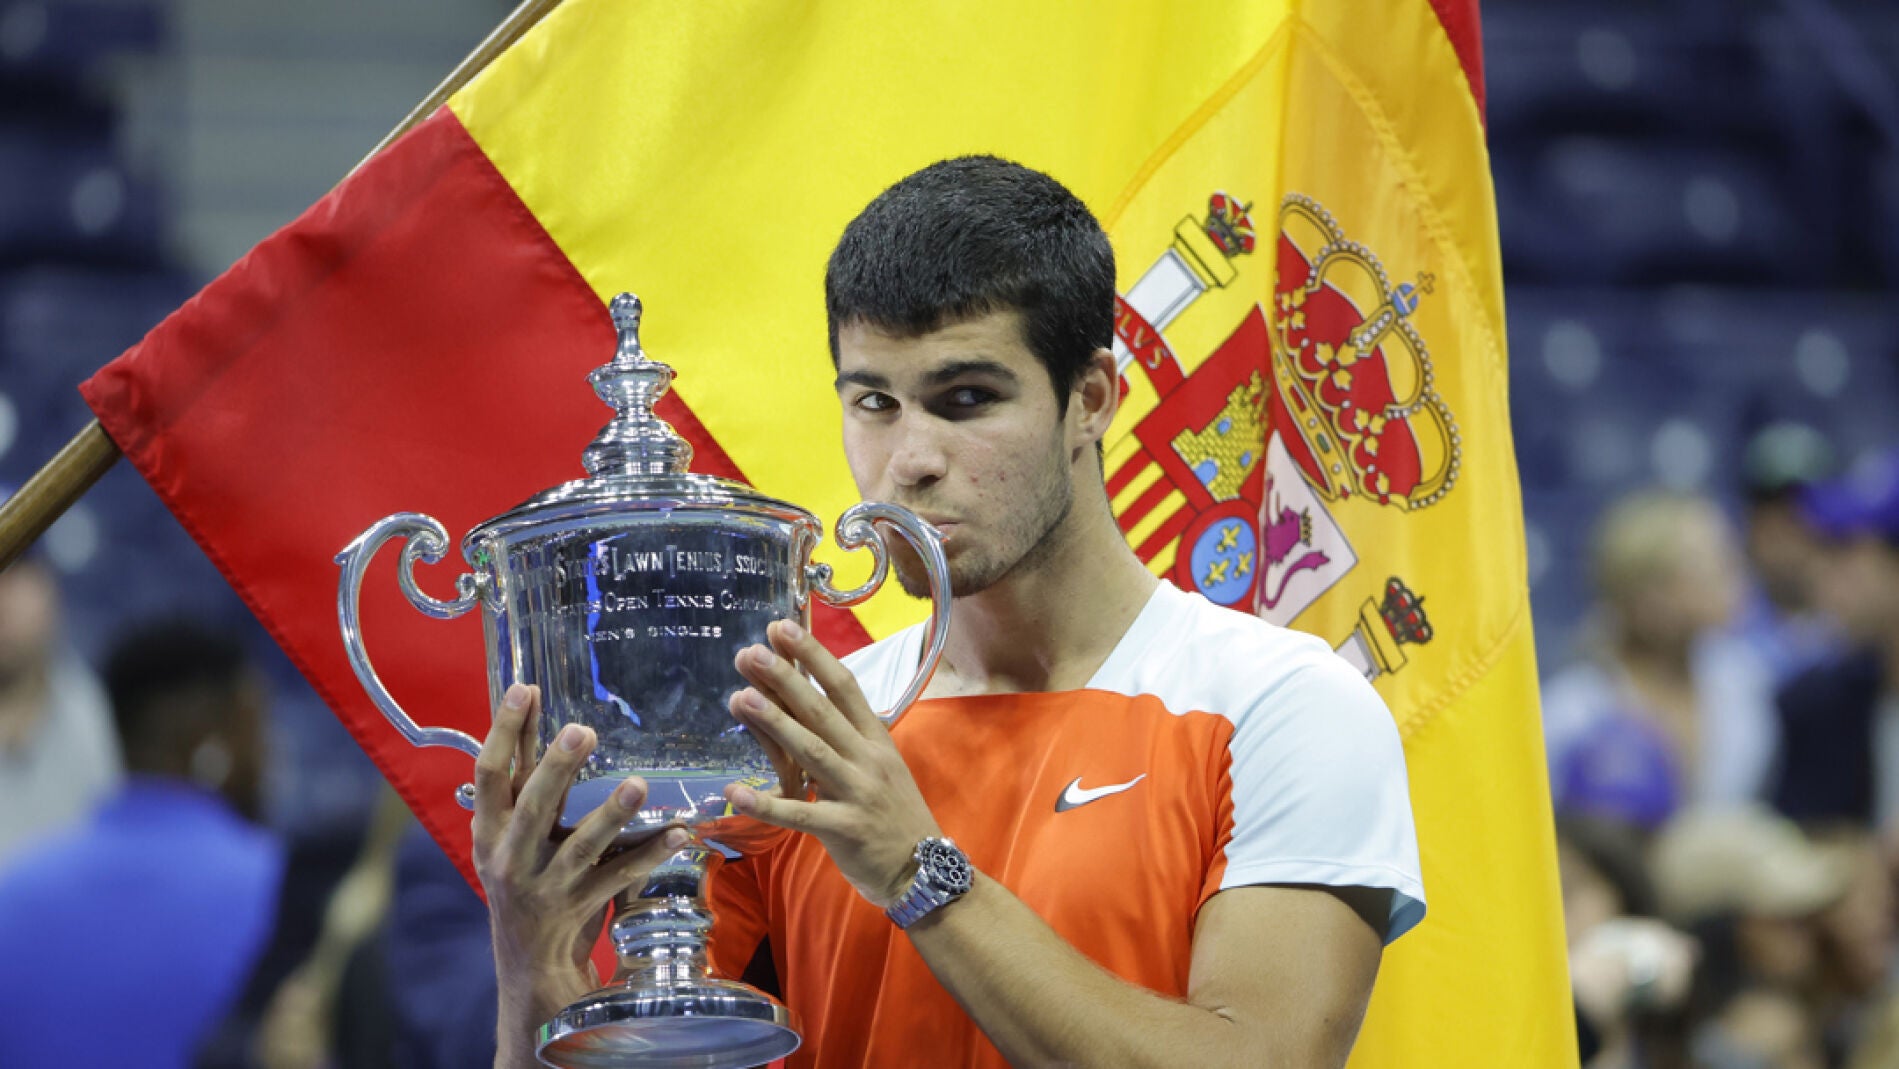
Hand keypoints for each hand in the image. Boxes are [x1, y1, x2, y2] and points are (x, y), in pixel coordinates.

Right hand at [471, 684, 687, 1046]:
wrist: (526, 957)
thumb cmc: (522, 872)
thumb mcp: (509, 827)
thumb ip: (523, 770)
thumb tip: (527, 694)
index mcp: (489, 830)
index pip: (489, 774)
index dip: (503, 731)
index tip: (526, 688)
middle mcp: (511, 858)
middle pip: (533, 808)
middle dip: (557, 768)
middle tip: (584, 730)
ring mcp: (546, 886)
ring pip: (581, 847)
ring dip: (610, 814)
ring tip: (637, 783)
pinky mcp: (580, 906)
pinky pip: (619, 877)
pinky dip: (649, 855)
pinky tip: (678, 833)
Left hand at [722, 620, 942, 906]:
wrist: (923, 870)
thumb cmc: (894, 814)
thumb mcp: (879, 767)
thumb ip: (845, 739)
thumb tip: (802, 704)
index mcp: (876, 739)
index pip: (845, 687)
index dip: (813, 656)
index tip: (783, 628)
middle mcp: (868, 760)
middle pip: (823, 712)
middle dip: (786, 679)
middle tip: (751, 652)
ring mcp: (857, 793)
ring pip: (811, 752)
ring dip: (775, 724)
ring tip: (741, 698)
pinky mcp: (844, 830)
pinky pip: (800, 815)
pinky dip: (766, 804)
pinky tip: (735, 792)